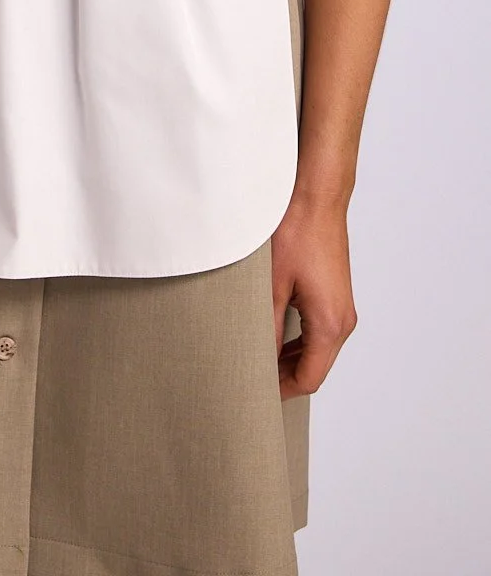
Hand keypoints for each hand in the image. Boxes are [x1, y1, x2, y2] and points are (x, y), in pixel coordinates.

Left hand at [271, 191, 358, 398]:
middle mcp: (342, 321)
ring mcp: (342, 308)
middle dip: (284, 376)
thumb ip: (265, 326)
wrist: (318, 197)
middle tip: (250, 378)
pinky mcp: (336, 295)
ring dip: (291, 358)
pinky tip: (274, 335)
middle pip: (315, 367)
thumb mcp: (272, 284)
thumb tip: (254, 358)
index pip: (308, 378)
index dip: (281, 391)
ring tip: (257, 359)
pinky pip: (320, 331)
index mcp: (329, 325)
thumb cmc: (297, 233)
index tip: (256, 395)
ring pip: (318, 350)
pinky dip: (299, 340)